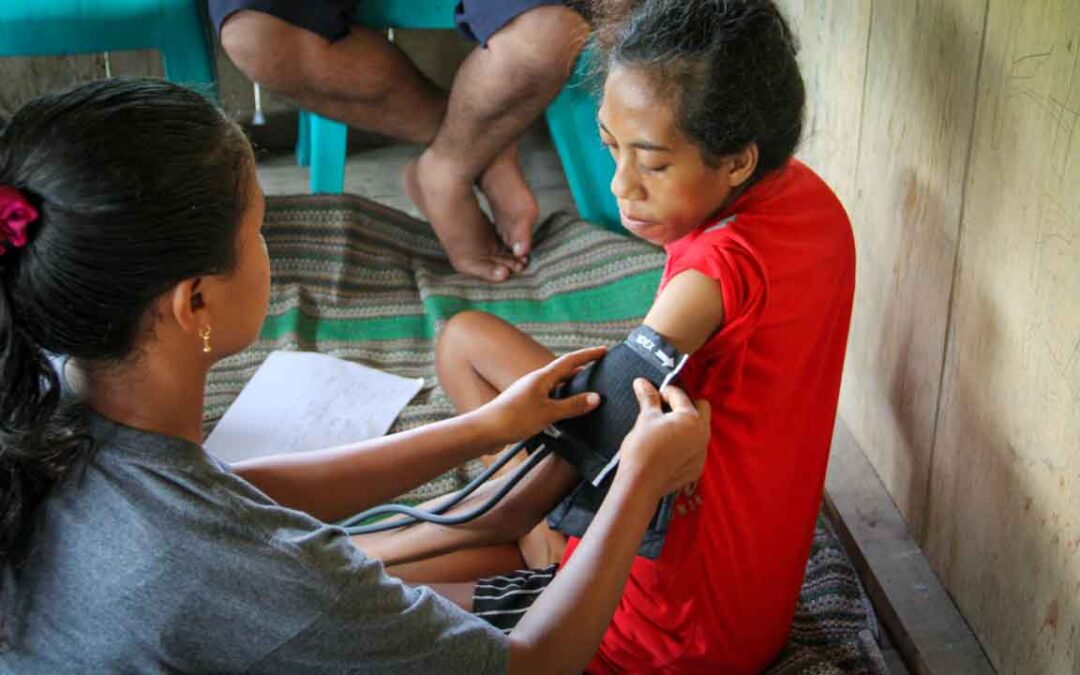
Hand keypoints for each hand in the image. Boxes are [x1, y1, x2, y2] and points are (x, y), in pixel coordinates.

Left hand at [479, 346, 605, 446]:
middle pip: (563, 372)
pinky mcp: (525, 407)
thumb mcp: (548, 413)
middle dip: (582, 370)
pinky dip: (561, 401)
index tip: (603, 350)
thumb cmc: (514, 418)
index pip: (570, 361)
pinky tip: (565, 412)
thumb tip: (596, 398)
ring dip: (571, 387)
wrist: (485, 431)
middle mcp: (536, 382)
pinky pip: (549, 399)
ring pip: (556, 387)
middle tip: (599, 370)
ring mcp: (529, 394)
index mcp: (542, 378)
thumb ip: (572, 406)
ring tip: (587, 392)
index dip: (588, 355)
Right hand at [616, 379, 710, 498]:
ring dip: (686, 426)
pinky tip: (668, 449)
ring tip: (665, 429)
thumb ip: (648, 398)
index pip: (680, 395)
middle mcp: (702, 434)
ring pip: (699, 430)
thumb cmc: (643, 448)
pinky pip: (695, 449)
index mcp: (691, 418)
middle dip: (685, 406)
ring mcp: (702, 453)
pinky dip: (685, 445)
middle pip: (701, 409)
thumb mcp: (645, 419)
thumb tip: (642, 382)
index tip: (652, 395)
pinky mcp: (697, 468)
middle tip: (664, 410)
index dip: (664, 392)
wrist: (641, 483)